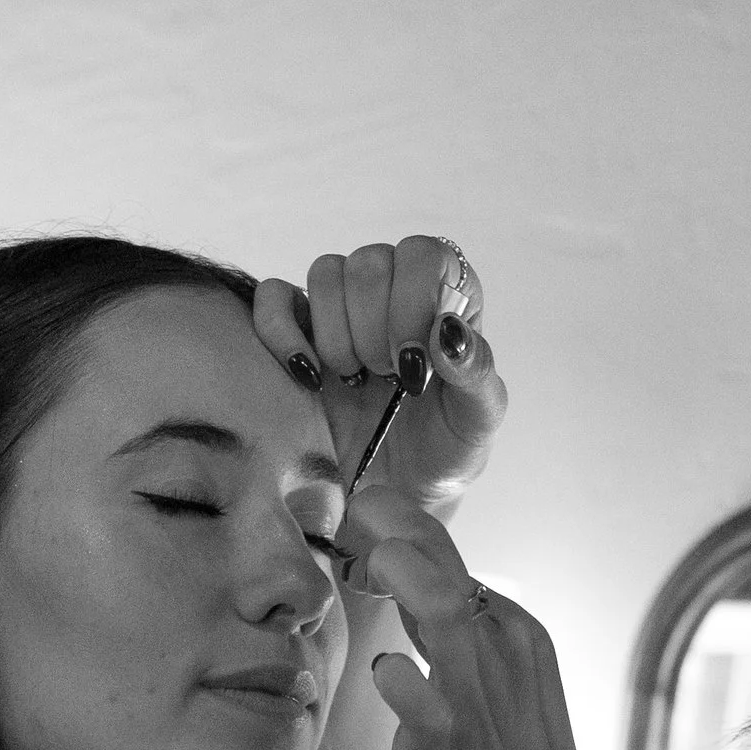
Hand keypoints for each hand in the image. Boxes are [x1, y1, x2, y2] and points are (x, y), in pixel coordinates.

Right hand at [253, 236, 506, 519]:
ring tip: (353, 380)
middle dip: (375, 330)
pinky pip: (274, 296)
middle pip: (371, 263)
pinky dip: (281, 331)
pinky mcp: (296, 330)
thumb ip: (476, 374)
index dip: (414, 304)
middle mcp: (393, 289)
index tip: (412, 369)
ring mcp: (341, 307)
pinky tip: (306, 376)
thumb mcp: (476, 422)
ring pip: (325, 273)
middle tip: (384, 379)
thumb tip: (449, 332)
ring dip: (337, 335)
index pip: (425, 256)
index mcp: (444, 297)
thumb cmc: (442, 451)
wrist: (391, 494)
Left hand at [337, 491, 610, 749]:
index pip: (447, 556)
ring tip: (371, 558)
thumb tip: (404, 587)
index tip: (348, 514)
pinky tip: (385, 669)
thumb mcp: (499, 698)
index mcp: (516, 635)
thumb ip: (453, 642)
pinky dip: (408, 687)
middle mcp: (504, 657)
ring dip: (408, 579)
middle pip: (444, 568)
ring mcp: (481, 706)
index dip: (393, 526)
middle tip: (347, 507)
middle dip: (392, 527)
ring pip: (446, 618)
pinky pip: (428, 710)